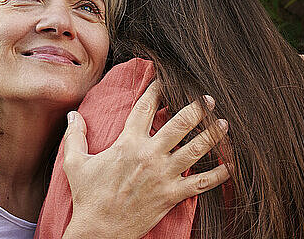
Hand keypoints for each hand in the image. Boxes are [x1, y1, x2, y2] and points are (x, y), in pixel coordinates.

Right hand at [61, 81, 229, 238]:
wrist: (100, 230)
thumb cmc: (88, 196)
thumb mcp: (74, 163)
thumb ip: (75, 136)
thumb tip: (73, 115)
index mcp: (127, 143)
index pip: (145, 107)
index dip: (156, 89)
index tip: (165, 79)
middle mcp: (149, 155)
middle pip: (179, 124)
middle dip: (196, 108)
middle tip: (207, 99)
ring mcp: (163, 175)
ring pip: (195, 149)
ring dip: (212, 134)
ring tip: (224, 123)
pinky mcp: (172, 195)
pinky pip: (201, 183)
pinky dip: (218, 174)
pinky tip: (230, 165)